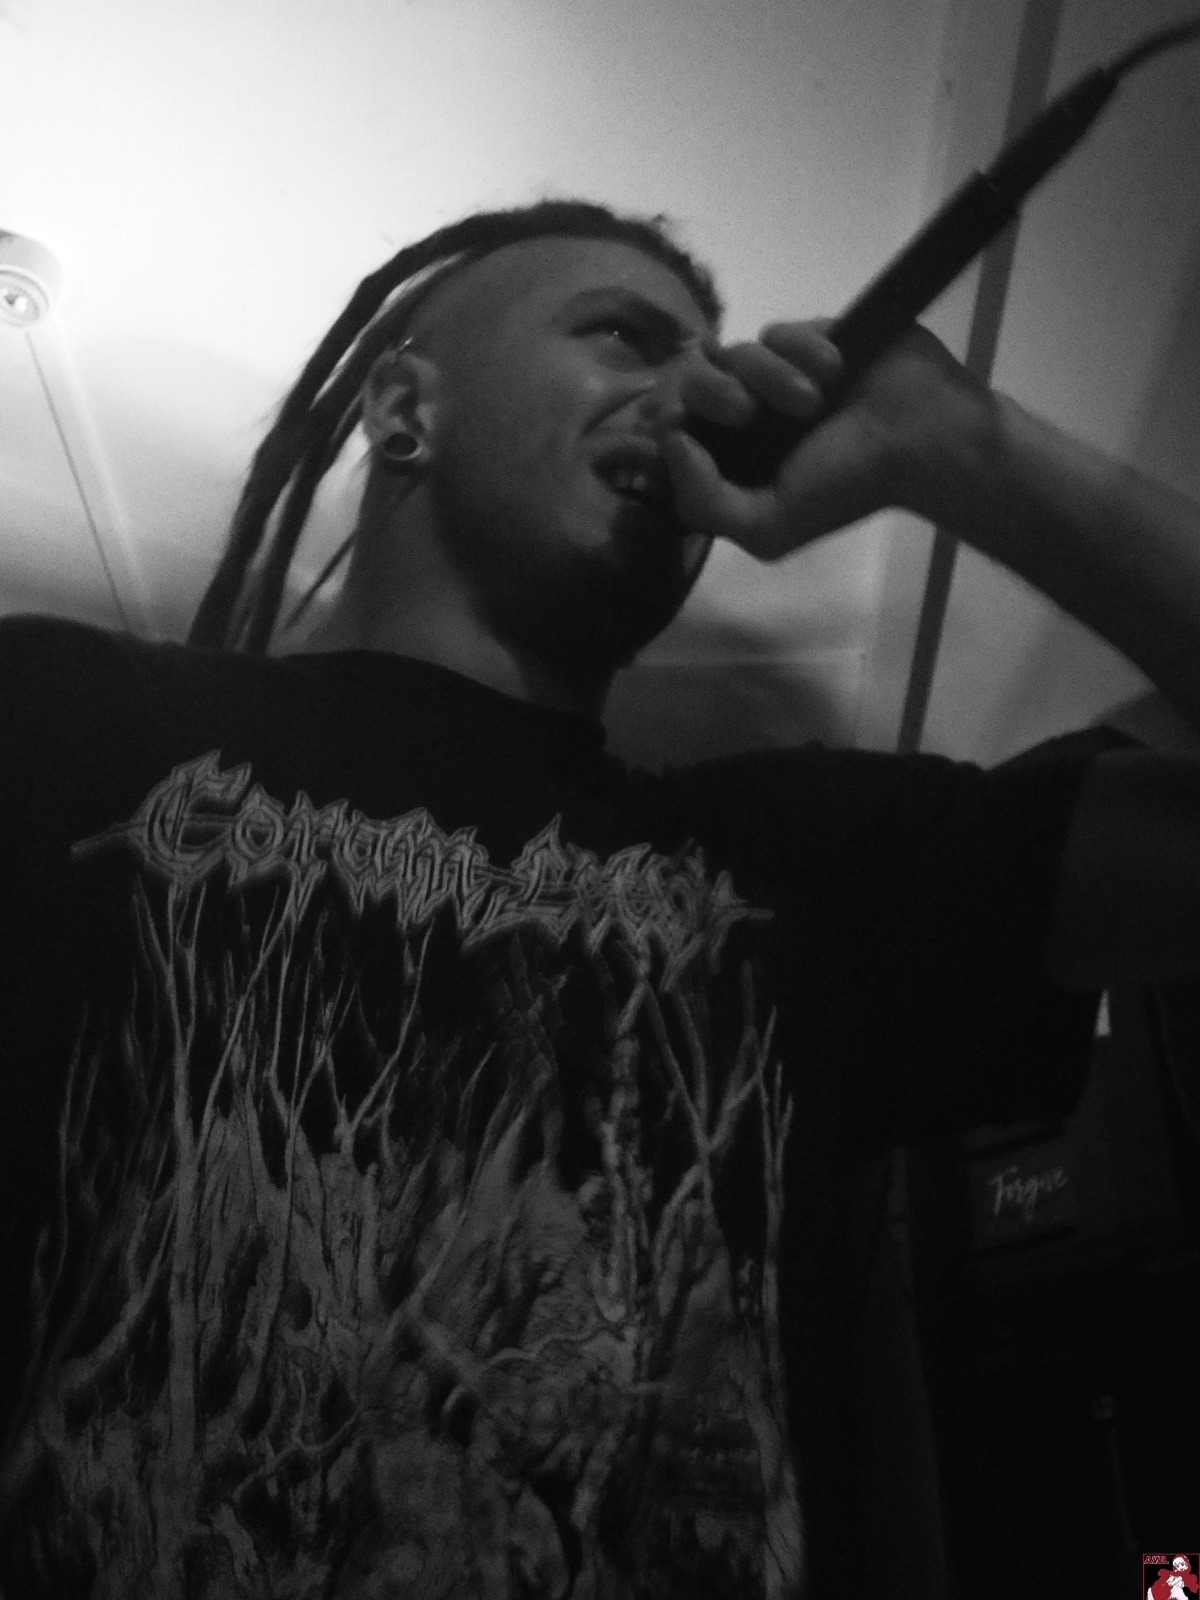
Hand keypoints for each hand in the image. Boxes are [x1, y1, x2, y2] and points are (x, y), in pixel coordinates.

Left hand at [659, 320, 992, 559]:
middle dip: (713, 393)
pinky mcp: (808, 340)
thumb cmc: (847, 486)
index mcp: (733, 463)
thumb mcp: (767, 528)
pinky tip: (837, 370)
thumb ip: (704, 502)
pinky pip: (778, 330)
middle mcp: (749, 419)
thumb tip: (671, 441)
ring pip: (735, 352)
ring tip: (815, 401)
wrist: (922, 437)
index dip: (668, 421)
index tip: (682, 424)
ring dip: (772, 376)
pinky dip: (804, 349)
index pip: (674, 431)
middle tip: (748, 414)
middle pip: (693, 382)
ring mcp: (778, 376)